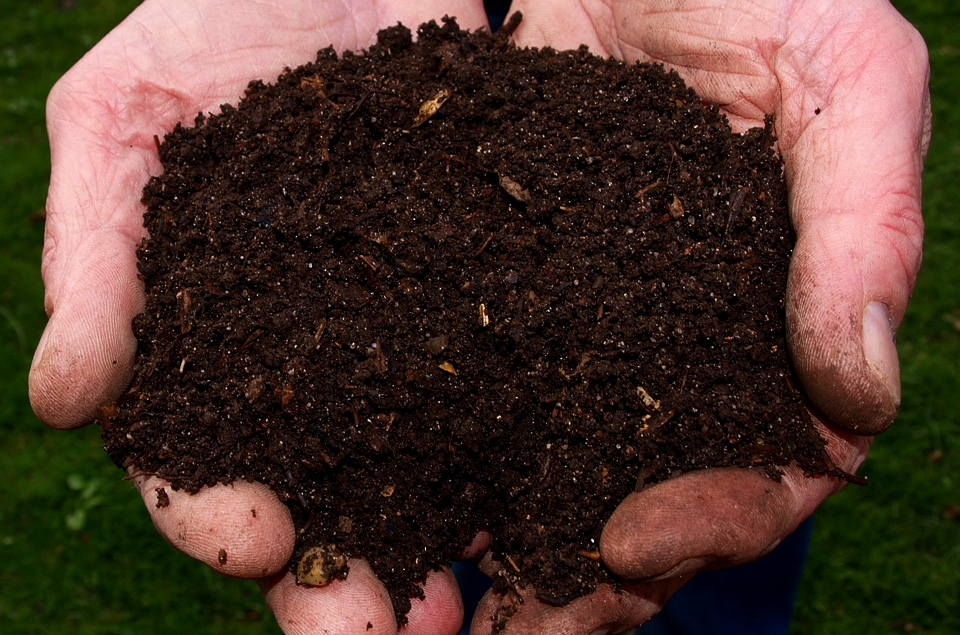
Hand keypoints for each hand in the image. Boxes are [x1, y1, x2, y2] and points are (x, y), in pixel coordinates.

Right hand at [30, 1, 488, 632]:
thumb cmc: (212, 23)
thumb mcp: (122, 118)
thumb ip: (93, 251)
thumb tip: (63, 400)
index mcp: (215, 344)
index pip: (200, 460)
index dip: (215, 513)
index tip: (258, 540)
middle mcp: (317, 362)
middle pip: (324, 497)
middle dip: (344, 581)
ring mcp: (412, 334)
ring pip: (425, 466)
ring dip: (445, 546)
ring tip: (474, 608)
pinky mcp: (492, 291)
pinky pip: (517, 377)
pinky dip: (535, 445)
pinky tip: (563, 498)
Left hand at [466, 1, 930, 631]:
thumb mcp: (845, 72)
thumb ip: (864, 219)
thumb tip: (860, 386)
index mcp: (767, 324)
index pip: (765, 465)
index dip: (712, 519)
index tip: (628, 539)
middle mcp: (671, 346)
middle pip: (645, 497)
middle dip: (588, 575)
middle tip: (516, 624)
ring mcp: (576, 326)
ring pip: (547, 467)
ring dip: (499, 545)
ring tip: (433, 603)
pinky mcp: (490, 289)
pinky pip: (460, 385)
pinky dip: (428, 450)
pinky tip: (379, 494)